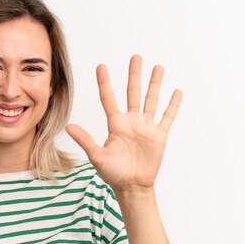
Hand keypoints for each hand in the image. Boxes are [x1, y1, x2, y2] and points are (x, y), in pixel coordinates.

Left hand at [66, 55, 181, 191]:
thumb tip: (68, 127)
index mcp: (115, 124)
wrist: (132, 187)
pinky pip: (167, 117)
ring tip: (158, 67)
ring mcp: (146, 127)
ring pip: (151, 100)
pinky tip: (176, 92)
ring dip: (155, 84)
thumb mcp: (97, 156)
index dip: (104, 82)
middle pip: (133, 93)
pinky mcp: (158, 135)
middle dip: (134, 75)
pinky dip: (172, 105)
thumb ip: (85, 140)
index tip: (101, 66)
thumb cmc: (113, 173)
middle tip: (136, 57)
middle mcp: (131, 121)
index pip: (109, 98)